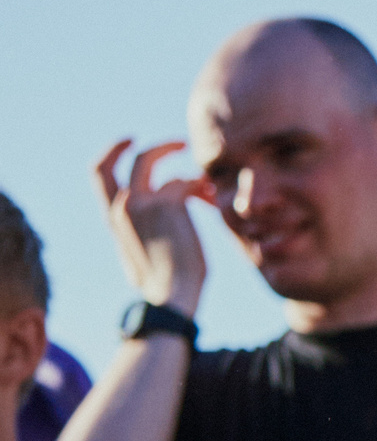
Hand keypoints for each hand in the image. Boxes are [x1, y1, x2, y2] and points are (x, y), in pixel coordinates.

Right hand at [93, 138, 210, 315]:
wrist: (172, 297)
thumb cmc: (167, 285)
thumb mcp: (147, 255)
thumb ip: (146, 231)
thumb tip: (162, 223)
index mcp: (114, 218)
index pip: (99, 173)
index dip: (113, 152)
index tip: (132, 142)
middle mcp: (122, 205)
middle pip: (129, 158)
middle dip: (156, 147)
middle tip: (181, 143)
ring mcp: (141, 202)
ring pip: (157, 163)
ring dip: (188, 172)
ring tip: (210, 187)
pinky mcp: (166, 204)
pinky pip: (184, 182)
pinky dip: (199, 188)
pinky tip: (212, 200)